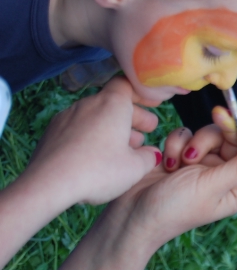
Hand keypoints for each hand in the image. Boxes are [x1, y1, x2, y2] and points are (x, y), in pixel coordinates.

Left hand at [22, 77, 160, 205]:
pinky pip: (79, 127)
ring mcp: (67, 116)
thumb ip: (149, 157)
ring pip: (96, 115)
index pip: (127, 85)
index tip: (154, 105)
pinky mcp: (53, 131)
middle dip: (132, 116)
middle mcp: (88, 104)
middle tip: (147, 131)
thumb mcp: (136, 168)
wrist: (49, 184)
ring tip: (124, 148)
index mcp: (112, 105)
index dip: (142, 94)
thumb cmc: (98, 172)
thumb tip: (152, 153)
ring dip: (112, 127)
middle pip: (113, 102)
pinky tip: (98, 155)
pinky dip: (93, 135)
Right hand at [104, 128, 236, 252]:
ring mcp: (204, 165)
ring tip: (180, 161)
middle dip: (223, 130)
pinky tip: (167, 161)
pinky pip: (188, 135)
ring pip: (211, 134)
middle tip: (217, 114)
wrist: (130, 214)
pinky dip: (177, 143)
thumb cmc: (173, 208)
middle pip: (236, 139)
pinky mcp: (183, 156)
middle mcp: (225, 175)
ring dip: (195, 141)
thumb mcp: (210, 186)